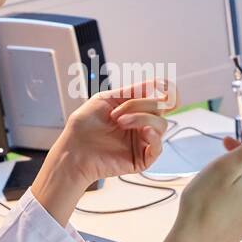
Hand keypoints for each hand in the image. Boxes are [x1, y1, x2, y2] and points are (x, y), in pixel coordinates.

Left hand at [52, 78, 178, 184]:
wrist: (73, 149)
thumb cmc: (83, 126)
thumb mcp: (105, 98)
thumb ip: (131, 91)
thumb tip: (155, 83)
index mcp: (135, 109)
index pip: (162, 98)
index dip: (169, 90)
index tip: (162, 85)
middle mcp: (142, 123)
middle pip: (161, 108)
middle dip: (140, 105)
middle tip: (117, 113)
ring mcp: (143, 141)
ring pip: (161, 124)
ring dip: (141, 119)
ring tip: (119, 123)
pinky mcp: (142, 158)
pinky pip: (158, 147)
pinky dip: (154, 137)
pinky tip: (144, 131)